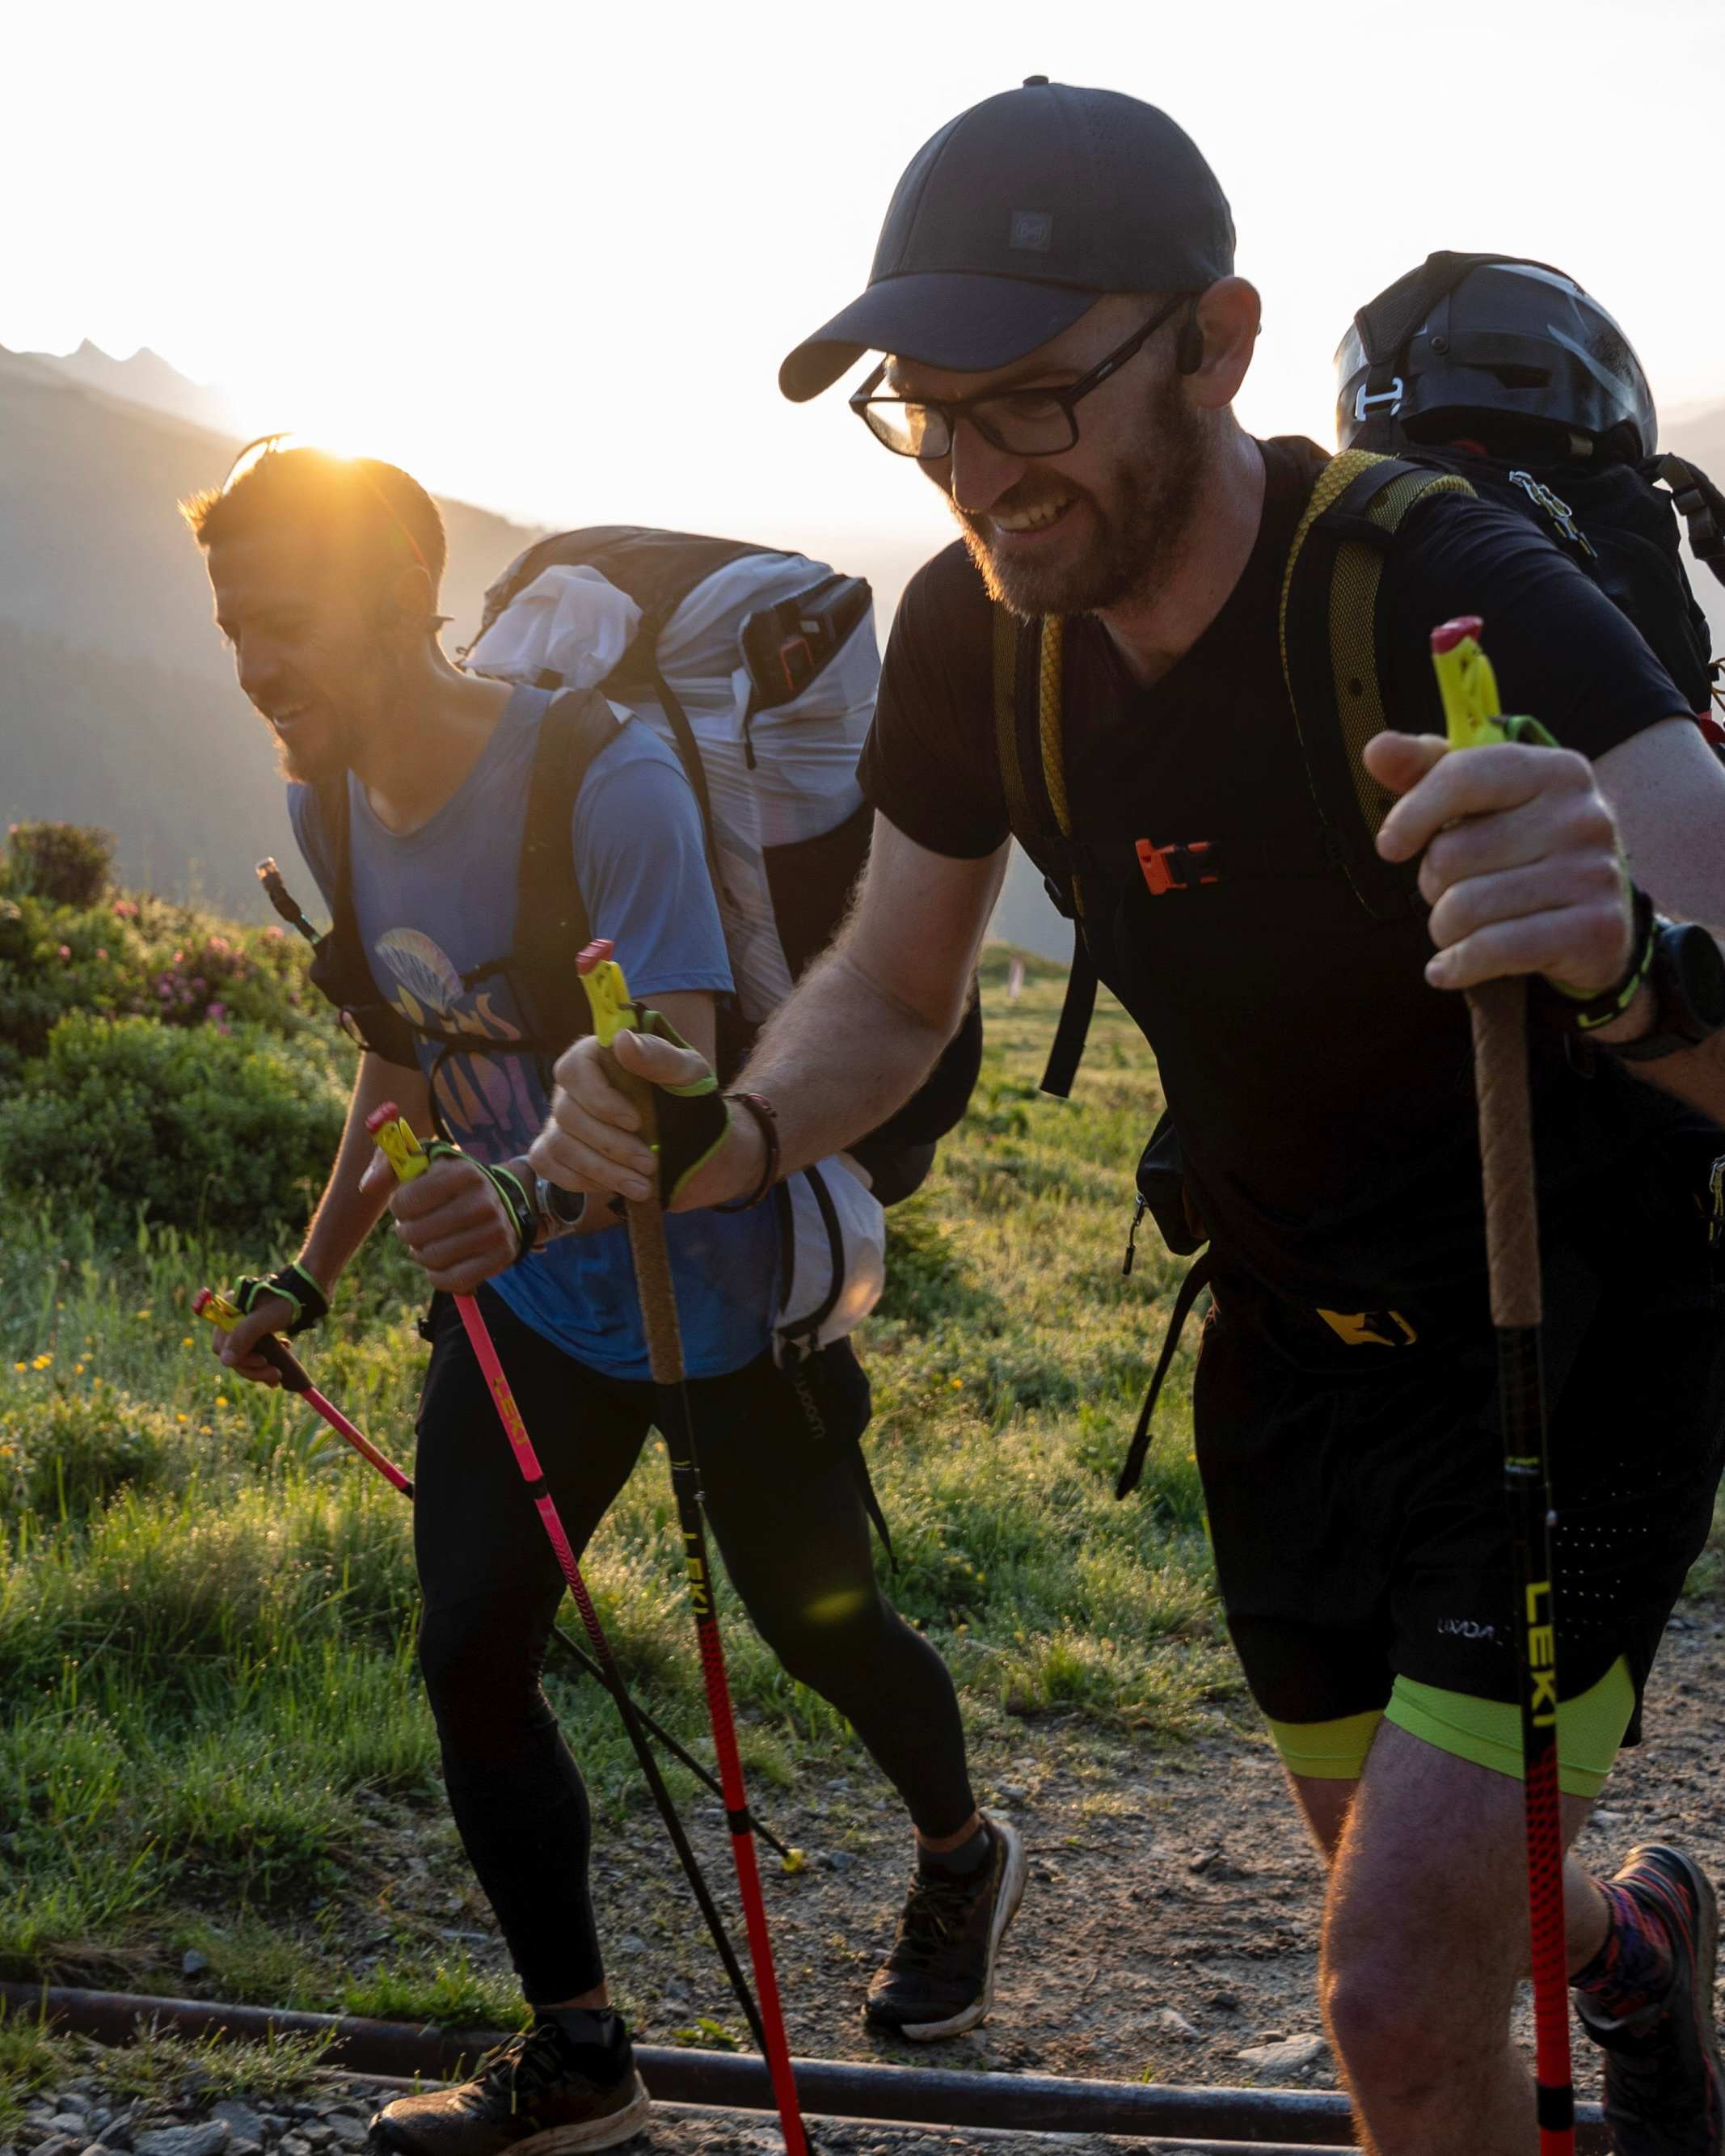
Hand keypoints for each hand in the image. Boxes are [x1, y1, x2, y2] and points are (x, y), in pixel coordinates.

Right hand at [213, 1293, 295, 1387]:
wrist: (308, 1288)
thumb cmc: (287, 1300)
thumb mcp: (265, 1318)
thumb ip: (244, 1337)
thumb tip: (225, 1362)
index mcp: (229, 1311)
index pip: (221, 1345)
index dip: (240, 1359)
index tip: (263, 1361)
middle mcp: (233, 1317)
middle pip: (233, 1353)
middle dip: (254, 1368)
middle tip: (276, 1375)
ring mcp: (245, 1324)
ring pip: (246, 1354)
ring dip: (261, 1367)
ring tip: (279, 1373)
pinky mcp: (258, 1328)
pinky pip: (256, 1349)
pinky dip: (268, 1357)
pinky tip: (284, 1351)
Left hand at [358, 1150, 519, 1291]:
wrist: (504, 1202)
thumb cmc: (451, 1184)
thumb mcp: (423, 1163)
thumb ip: (388, 1165)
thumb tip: (366, 1187)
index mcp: (463, 1173)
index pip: (406, 1200)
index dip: (399, 1206)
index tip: (407, 1204)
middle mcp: (483, 1200)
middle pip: (416, 1233)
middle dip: (408, 1232)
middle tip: (416, 1226)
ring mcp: (495, 1230)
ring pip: (432, 1258)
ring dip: (421, 1254)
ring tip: (429, 1243)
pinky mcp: (500, 1257)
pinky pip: (452, 1280)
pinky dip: (437, 1276)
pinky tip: (439, 1264)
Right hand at [529, 1030, 760, 1212]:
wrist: (692, 1138)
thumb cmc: (687, 1096)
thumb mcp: (687, 1074)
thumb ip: (658, 1057)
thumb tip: (622, 1039)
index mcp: (597, 1056)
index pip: (574, 1069)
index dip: (599, 1099)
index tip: (635, 1122)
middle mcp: (572, 1087)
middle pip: (567, 1114)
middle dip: (610, 1145)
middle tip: (649, 1163)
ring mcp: (560, 1119)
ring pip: (559, 1145)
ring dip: (601, 1171)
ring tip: (641, 1185)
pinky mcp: (557, 1149)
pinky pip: (546, 1164)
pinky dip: (578, 1181)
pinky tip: (614, 1186)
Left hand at [1367, 731, 1633, 995]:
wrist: (1596, 926)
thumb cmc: (1523, 854)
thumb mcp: (1482, 804)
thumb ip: (1427, 772)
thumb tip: (1377, 749)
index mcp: (1554, 770)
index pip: (1462, 776)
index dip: (1412, 813)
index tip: (1390, 846)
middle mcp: (1582, 815)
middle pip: (1452, 853)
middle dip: (1434, 883)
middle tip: (1456, 891)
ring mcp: (1593, 872)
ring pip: (1466, 907)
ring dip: (1445, 928)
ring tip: (1463, 928)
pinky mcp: (1593, 929)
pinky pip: (1494, 948)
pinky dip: (1457, 965)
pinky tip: (1447, 969)